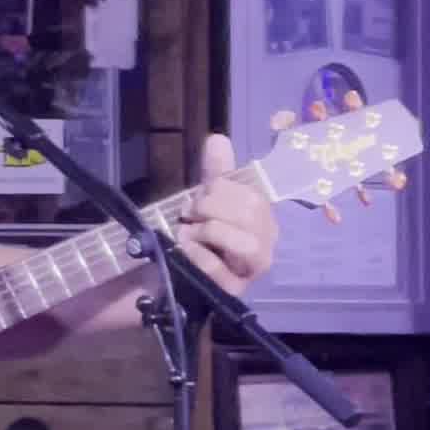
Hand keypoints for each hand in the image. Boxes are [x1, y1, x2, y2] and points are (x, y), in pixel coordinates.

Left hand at [171, 132, 280, 293]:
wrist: (165, 275)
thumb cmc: (194, 237)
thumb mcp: (204, 202)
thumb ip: (216, 173)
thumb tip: (218, 138)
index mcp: (262, 218)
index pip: (252, 194)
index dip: (220, 189)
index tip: (198, 197)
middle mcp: (265, 243)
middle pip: (251, 212)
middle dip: (211, 206)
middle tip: (188, 215)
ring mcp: (252, 270)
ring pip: (245, 240)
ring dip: (208, 231)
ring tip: (188, 235)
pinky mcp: (233, 292)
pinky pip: (220, 268)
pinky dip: (198, 255)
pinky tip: (186, 251)